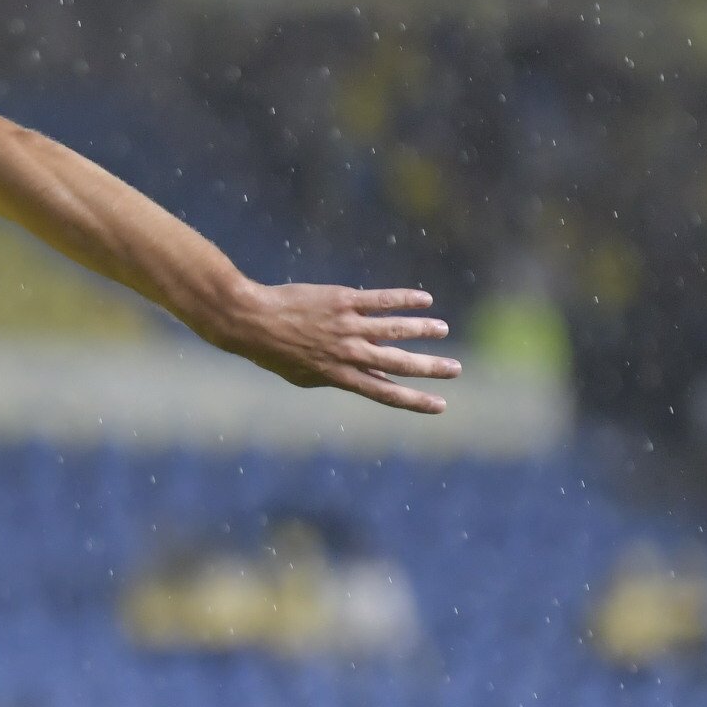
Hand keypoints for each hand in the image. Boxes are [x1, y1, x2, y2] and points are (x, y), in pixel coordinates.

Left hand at [215, 284, 460, 413]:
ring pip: (395, 329)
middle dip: (430, 368)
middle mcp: (348, 353)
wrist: (251, 321)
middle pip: (398, 363)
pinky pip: (382, 301)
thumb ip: (336, 377)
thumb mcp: (303, 375)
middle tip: (455, 369)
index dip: (414, 400)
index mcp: (339, 376)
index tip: (440, 406)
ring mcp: (347, 327)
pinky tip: (425, 300)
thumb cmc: (273, 351)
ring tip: (442, 330)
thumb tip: (364, 380)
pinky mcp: (344, 301)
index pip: (384, 393)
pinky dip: (406, 300)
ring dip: (423, 330)